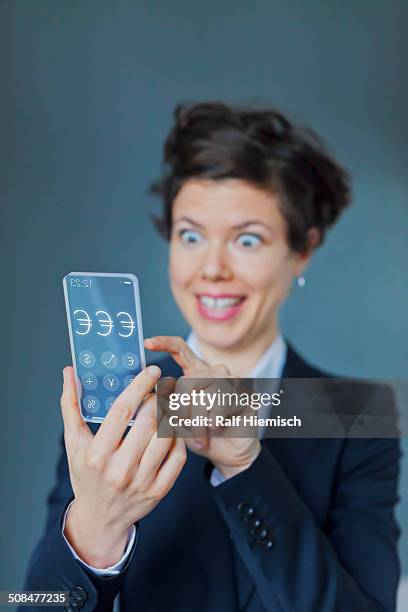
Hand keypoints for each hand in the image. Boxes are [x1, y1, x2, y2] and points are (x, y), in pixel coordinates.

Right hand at [60, 365, 185, 567]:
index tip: (151, 371)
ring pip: (165, 438)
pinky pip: (177, 457)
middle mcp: (120, 470)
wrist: (100, 518)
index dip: (139, 387)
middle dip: (158, 398)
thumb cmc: (86, 474)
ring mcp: (142, 482)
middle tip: (161, 387)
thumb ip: (71, 406)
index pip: (121, 412)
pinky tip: (172, 428)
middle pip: (147, 423)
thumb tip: (69, 372)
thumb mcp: (73, 442)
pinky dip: (178, 438)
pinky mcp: (159, 491)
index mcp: (97, 455)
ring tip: (167, 404)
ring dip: (170, 415)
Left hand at [144, 336, 260, 479]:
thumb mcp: (178, 420)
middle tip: (185, 427)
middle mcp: (215, 372)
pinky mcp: (246, 394)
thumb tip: (157, 393)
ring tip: (201, 434)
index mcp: (197, 373)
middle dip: (181, 411)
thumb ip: (168, 404)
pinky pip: (219, 408)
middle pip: (187, 382)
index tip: (147, 343)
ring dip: (197, 422)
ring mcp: (233, 380)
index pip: (181, 350)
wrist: (228, 454)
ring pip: (203, 397)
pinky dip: (212, 425)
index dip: (164, 343)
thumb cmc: (202, 435)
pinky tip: (216, 430)